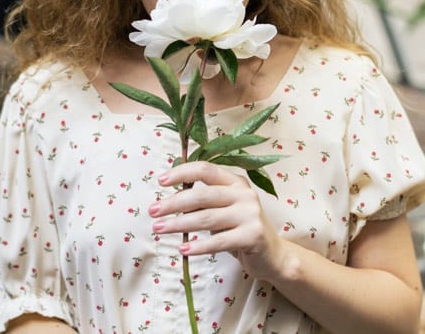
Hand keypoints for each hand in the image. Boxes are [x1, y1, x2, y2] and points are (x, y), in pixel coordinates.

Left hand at [149, 161, 286, 280]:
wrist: (272, 254)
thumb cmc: (240, 229)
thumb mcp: (225, 208)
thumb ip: (204, 200)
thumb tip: (169, 198)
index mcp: (235, 182)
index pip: (206, 169)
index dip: (182, 172)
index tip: (161, 181)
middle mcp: (244, 194)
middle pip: (202, 194)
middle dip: (173, 203)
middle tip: (152, 211)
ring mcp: (250, 214)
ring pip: (207, 218)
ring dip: (179, 224)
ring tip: (159, 229)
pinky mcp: (253, 235)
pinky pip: (219, 241)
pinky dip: (199, 246)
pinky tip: (183, 249)